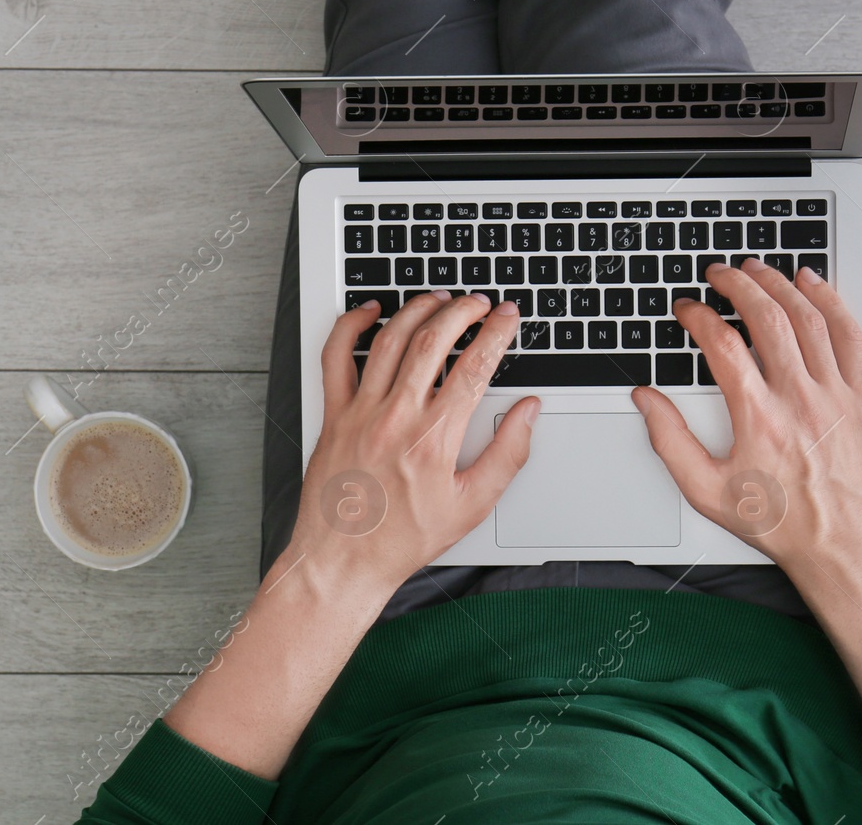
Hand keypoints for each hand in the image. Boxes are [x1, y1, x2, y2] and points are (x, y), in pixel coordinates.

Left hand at [284, 290, 539, 592]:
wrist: (343, 561)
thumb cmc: (403, 539)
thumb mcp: (472, 506)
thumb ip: (507, 454)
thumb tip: (527, 412)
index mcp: (434, 439)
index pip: (473, 367)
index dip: (496, 333)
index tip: (508, 317)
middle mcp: (396, 417)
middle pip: (433, 341)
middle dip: (462, 311)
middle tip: (479, 302)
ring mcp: (360, 412)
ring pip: (389, 340)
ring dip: (418, 310)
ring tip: (439, 300)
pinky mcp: (333, 414)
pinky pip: (336, 357)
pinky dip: (351, 326)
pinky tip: (370, 312)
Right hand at [631, 259, 861, 572]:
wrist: (845, 545)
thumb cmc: (783, 523)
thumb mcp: (707, 492)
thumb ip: (670, 441)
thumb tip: (647, 401)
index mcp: (759, 418)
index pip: (723, 345)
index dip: (699, 317)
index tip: (689, 310)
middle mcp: (800, 399)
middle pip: (768, 318)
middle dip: (739, 285)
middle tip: (720, 273)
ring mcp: (835, 394)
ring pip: (809, 318)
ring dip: (781, 285)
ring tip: (760, 271)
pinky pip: (849, 335)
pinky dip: (830, 303)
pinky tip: (814, 287)